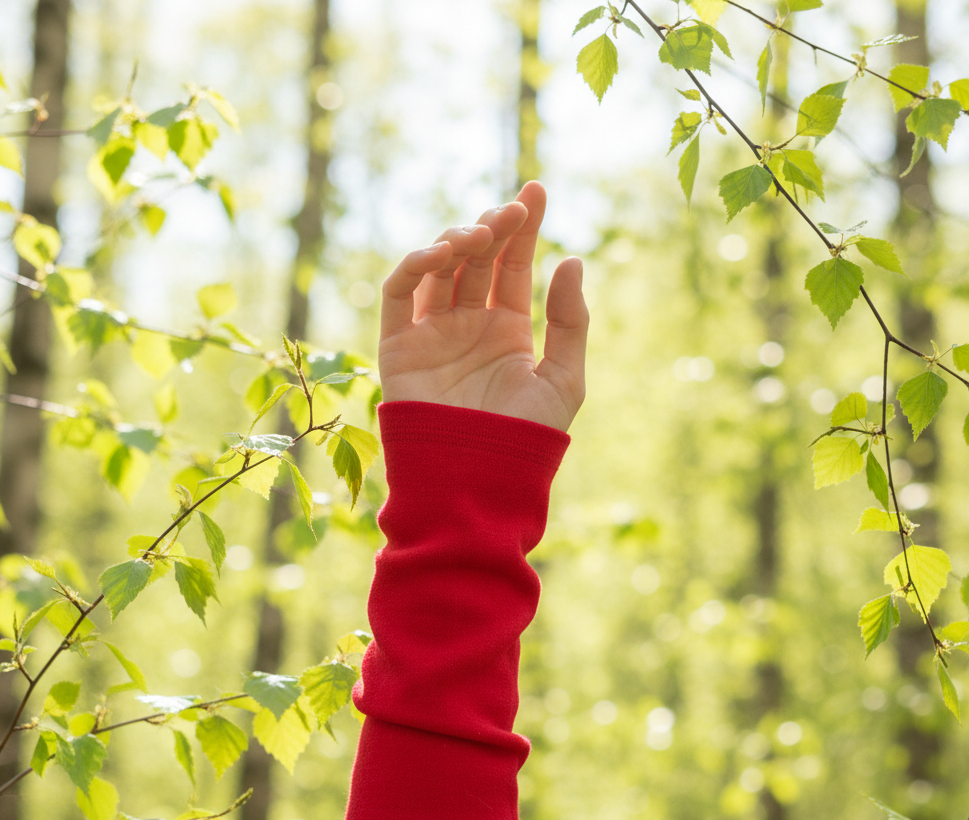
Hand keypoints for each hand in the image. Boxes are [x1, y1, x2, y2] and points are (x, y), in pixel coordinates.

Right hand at [378, 181, 587, 432]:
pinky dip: (414, 266)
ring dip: (458, 242)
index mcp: (507, 331)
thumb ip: (570, 322)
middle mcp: (468, 326)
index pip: (513, 266)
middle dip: (494, 228)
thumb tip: (571, 260)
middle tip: (512, 211)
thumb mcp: (564, 379)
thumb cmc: (525, 438)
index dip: (524, 228)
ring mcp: (432, 334)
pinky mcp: (398, 347)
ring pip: (438, 269)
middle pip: (477, 259)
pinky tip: (441, 253)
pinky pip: (398, 295)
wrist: (478, 480)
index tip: (537, 189)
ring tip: (482, 234)